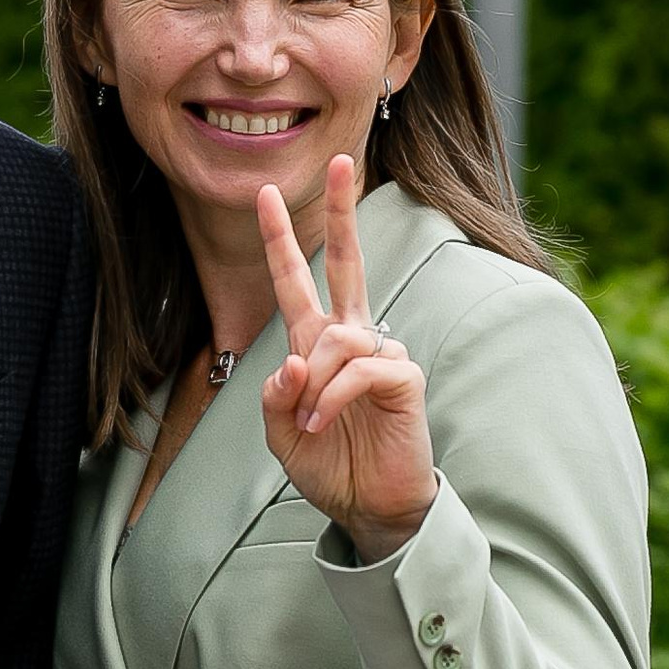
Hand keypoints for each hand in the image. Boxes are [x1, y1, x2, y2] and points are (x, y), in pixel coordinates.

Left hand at [257, 162, 436, 559]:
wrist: (369, 507)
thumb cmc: (329, 466)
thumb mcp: (281, 433)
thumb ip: (275, 395)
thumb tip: (291, 361)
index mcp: (316, 343)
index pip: (296, 281)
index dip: (279, 240)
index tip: (265, 195)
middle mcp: (352, 337)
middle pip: (347, 261)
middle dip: (342, 211)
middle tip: (341, 161)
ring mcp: (381, 351)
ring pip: (334, 337)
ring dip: (312, 384)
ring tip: (312, 423)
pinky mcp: (403, 375)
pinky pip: (359, 368)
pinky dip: (332, 397)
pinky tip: (325, 424)